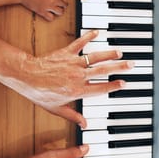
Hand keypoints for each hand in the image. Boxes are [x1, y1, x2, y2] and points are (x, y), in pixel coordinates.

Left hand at [0, 30, 133, 127]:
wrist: (28, 77)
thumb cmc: (40, 93)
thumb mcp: (56, 108)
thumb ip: (72, 116)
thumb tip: (84, 124)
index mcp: (78, 90)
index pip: (101, 88)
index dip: (114, 86)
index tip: (123, 83)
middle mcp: (79, 76)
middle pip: (104, 71)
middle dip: (119, 67)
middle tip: (131, 64)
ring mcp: (73, 63)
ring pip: (95, 58)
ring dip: (109, 54)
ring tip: (119, 52)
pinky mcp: (66, 53)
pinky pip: (79, 43)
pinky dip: (88, 37)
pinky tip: (96, 33)